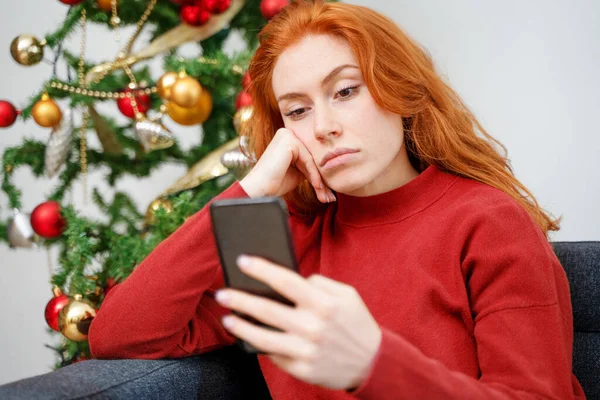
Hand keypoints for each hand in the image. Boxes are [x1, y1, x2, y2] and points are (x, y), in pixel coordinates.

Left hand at [214, 255, 381, 389]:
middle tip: (222, 293)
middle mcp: (313, 326)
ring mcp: (306, 350)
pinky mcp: (303, 369)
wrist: (372, 362)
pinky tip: (248, 338)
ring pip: (263, 337)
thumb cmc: (356, 323)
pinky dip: (259, 346)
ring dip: (241, 327)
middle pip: (266, 309)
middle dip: (239, 299)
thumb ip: (320, 283)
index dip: (260, 269)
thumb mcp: (347, 294)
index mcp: (323, 303)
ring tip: (226, 318)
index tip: (241, 261)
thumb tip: (292, 279)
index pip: (284, 280)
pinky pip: (275, 356)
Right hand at [239, 128, 335, 202]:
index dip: (318, 176)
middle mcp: (287, 134)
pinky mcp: (289, 141)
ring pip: (311, 160)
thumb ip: (308, 167)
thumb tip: (328, 170)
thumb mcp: (297, 173)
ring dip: (320, 180)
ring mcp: (287, 135)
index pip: (308, 158)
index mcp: (287, 139)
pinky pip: (308, 160)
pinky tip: (317, 187)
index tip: (326, 193)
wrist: (259, 189)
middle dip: (321, 180)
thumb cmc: (274, 183)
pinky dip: (314, 175)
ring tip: (326, 196)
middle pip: (311, 158)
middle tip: (329, 197)